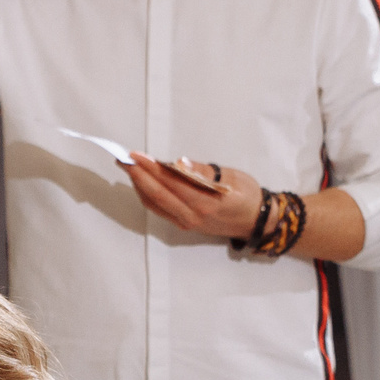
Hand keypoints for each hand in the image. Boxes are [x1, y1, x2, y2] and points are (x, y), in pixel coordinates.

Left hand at [128, 156, 265, 240]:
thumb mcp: (231, 178)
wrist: (256, 221)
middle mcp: (192, 215)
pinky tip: (141, 183)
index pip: (171, 182)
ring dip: (139, 185)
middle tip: (123, 159)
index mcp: (206, 202)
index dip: (151, 168)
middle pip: (157, 194)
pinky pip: (159, 210)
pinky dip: (147, 195)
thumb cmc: (247, 195)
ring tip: (128, 167)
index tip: (137, 155)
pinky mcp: (184, 224)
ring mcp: (186, 222)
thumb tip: (179, 162)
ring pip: (155, 204)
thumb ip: (203, 171)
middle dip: (138, 176)